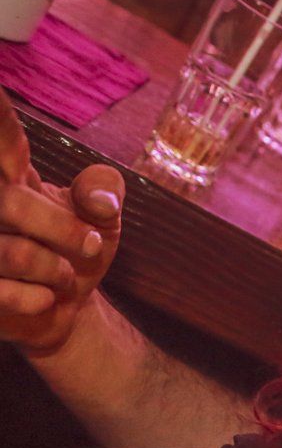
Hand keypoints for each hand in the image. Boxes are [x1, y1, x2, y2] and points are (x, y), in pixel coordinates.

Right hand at [0, 92, 124, 356]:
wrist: (63, 311)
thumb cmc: (78, 253)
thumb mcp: (104, 219)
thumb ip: (104, 192)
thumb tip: (100, 195)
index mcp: (8, 176)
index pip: (1, 135)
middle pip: (9, 203)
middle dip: (61, 230)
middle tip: (91, 245)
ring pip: (10, 251)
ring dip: (52, 270)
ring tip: (64, 277)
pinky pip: (1, 292)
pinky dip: (35, 300)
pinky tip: (42, 300)